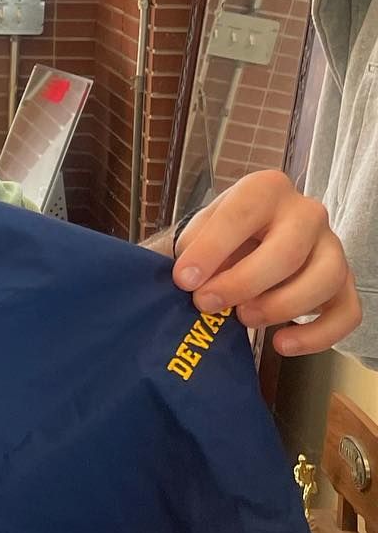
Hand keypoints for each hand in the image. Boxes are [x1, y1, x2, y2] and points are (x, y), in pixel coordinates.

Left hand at [173, 169, 360, 355]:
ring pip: (325, 279)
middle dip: (242, 284)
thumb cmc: (222, 236)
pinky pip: (347, 312)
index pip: (239, 217)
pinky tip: (282, 343)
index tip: (184, 280)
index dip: (210, 251)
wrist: (248, 242)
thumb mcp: (200, 230)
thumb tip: (190, 280)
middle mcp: (307, 212)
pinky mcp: (345, 282)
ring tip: (244, 318)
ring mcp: (332, 246)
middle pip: (287, 252)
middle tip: (206, 304)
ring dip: (282, 306)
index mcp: (265, 189)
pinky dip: (318, 335)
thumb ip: (194, 249)